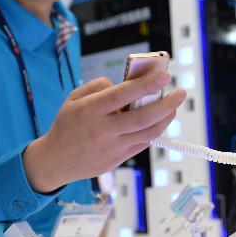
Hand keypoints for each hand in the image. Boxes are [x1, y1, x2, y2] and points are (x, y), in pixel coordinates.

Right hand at [24, 72, 186, 191]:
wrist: (54, 161)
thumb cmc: (67, 124)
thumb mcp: (74, 98)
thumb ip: (99, 86)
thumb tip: (127, 84)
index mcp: (90, 110)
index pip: (123, 95)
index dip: (146, 84)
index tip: (165, 76)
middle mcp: (103, 130)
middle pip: (143, 117)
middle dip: (167, 103)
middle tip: (181, 92)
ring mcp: (112, 147)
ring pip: (148, 133)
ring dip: (166, 118)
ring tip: (173, 106)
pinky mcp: (117, 160)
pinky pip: (143, 143)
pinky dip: (154, 130)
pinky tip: (159, 120)